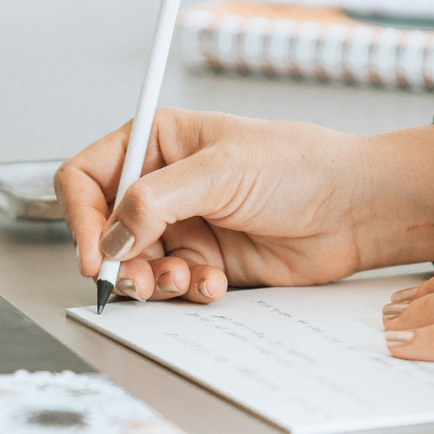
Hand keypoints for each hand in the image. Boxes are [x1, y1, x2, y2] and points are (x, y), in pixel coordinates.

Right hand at [55, 108, 373, 302]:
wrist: (352, 210)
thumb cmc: (299, 166)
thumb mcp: (220, 171)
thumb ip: (154, 201)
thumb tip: (110, 236)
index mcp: (158, 144)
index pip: (88, 177)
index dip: (80, 216)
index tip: (93, 253)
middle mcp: (165, 186)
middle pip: (106, 230)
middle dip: (119, 260)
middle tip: (138, 279)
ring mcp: (184, 225)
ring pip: (137, 264)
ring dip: (154, 280)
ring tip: (184, 275)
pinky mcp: (205, 259)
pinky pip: (174, 284)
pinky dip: (188, 289)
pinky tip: (214, 281)